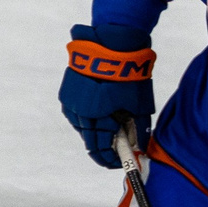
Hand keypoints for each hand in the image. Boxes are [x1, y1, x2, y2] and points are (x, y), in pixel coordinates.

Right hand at [59, 23, 155, 168]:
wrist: (112, 44)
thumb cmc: (130, 76)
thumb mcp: (139, 106)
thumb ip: (138, 130)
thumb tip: (138, 147)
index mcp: (96, 120)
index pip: (101, 150)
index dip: (111, 159)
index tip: (121, 162)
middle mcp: (79, 114)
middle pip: (90, 140)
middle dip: (104, 146)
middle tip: (118, 148)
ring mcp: (71, 103)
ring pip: (82, 126)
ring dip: (95, 130)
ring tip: (111, 126)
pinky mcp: (68, 91)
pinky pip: (77, 112)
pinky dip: (88, 116)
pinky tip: (100, 111)